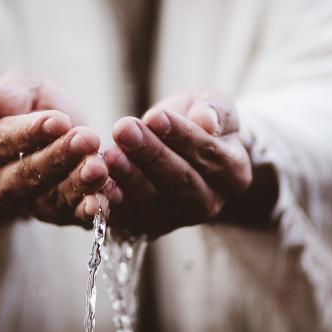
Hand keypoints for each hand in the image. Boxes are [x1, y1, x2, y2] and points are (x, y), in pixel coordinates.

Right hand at [0, 74, 118, 226]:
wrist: (54, 133)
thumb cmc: (32, 105)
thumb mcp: (21, 90)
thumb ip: (6, 96)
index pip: (1, 141)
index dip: (28, 132)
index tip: (57, 121)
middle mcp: (2, 182)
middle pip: (26, 174)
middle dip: (58, 157)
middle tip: (86, 139)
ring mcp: (30, 203)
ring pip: (51, 199)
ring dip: (78, 185)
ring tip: (100, 168)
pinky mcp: (60, 215)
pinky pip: (74, 216)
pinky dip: (91, 209)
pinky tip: (109, 197)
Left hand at [103, 92, 252, 236]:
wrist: (184, 148)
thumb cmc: (200, 122)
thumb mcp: (213, 105)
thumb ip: (215, 110)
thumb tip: (207, 120)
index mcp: (234, 174)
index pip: (210, 156)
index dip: (182, 137)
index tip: (155, 116)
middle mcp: (210, 203)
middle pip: (181, 182)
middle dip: (151, 155)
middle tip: (124, 129)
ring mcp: (178, 219)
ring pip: (153, 202)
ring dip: (128, 178)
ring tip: (109, 153)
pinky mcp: (148, 226)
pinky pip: (128, 217)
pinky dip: (111, 202)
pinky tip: (97, 182)